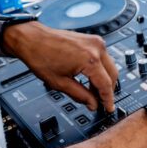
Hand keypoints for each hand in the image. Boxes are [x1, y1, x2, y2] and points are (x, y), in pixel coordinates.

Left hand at [3, 22, 117, 111]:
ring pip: (110, 65)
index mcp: (90, 59)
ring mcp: (96, 42)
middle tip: (101, 102)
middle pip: (112, 74)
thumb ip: (80, 95)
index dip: (108, 99)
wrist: (33, 39)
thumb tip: (92, 104)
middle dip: (108, 90)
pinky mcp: (93, 40)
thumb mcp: (60, 83)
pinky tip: (91, 78)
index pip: (106, 84)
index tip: (108, 108)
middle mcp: (97, 48)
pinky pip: (104, 57)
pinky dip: (101, 69)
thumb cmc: (41, 56)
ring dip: (105, 79)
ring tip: (93, 92)